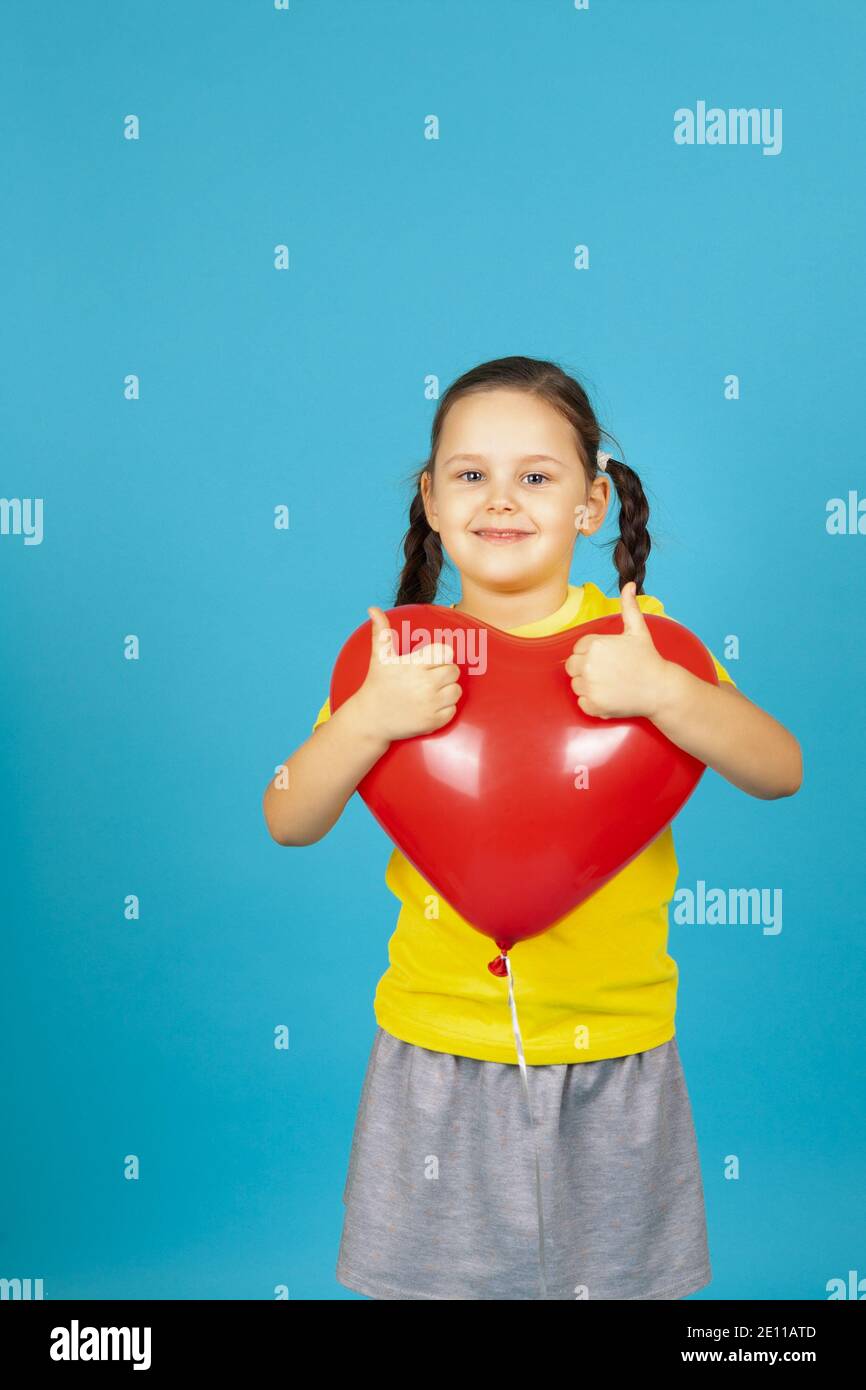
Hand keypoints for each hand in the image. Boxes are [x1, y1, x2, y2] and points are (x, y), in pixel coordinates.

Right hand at [353, 606, 462, 741]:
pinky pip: (452, 710)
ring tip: (431, 691)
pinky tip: (430, 706)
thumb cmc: (377, 684)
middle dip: (443, 673)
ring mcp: (430, 704)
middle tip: (429, 678)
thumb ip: (381, 631)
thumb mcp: (379, 657)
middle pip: (453, 671)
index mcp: (415, 665)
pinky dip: (445, 709)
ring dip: (447, 690)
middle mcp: (425, 684)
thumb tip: (373, 608)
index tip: (429, 662)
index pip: (446, 653)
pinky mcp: (433, 722)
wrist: (370, 719)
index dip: (439, 656)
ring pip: (456, 691)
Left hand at [563, 581, 673, 719]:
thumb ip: (629, 607)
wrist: (660, 689)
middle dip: (586, 669)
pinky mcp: (593, 705)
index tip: (609, 660)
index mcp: (595, 644)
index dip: (592, 654)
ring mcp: (590, 686)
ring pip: (576, 685)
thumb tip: (629, 584)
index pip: (578, 649)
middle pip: (572, 666)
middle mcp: (589, 664)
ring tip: (611, 684)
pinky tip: (610, 696)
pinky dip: (593, 703)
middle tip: (609, 673)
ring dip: (589, 686)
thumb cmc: (648, 659)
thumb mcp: (638, 630)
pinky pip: (582, 702)